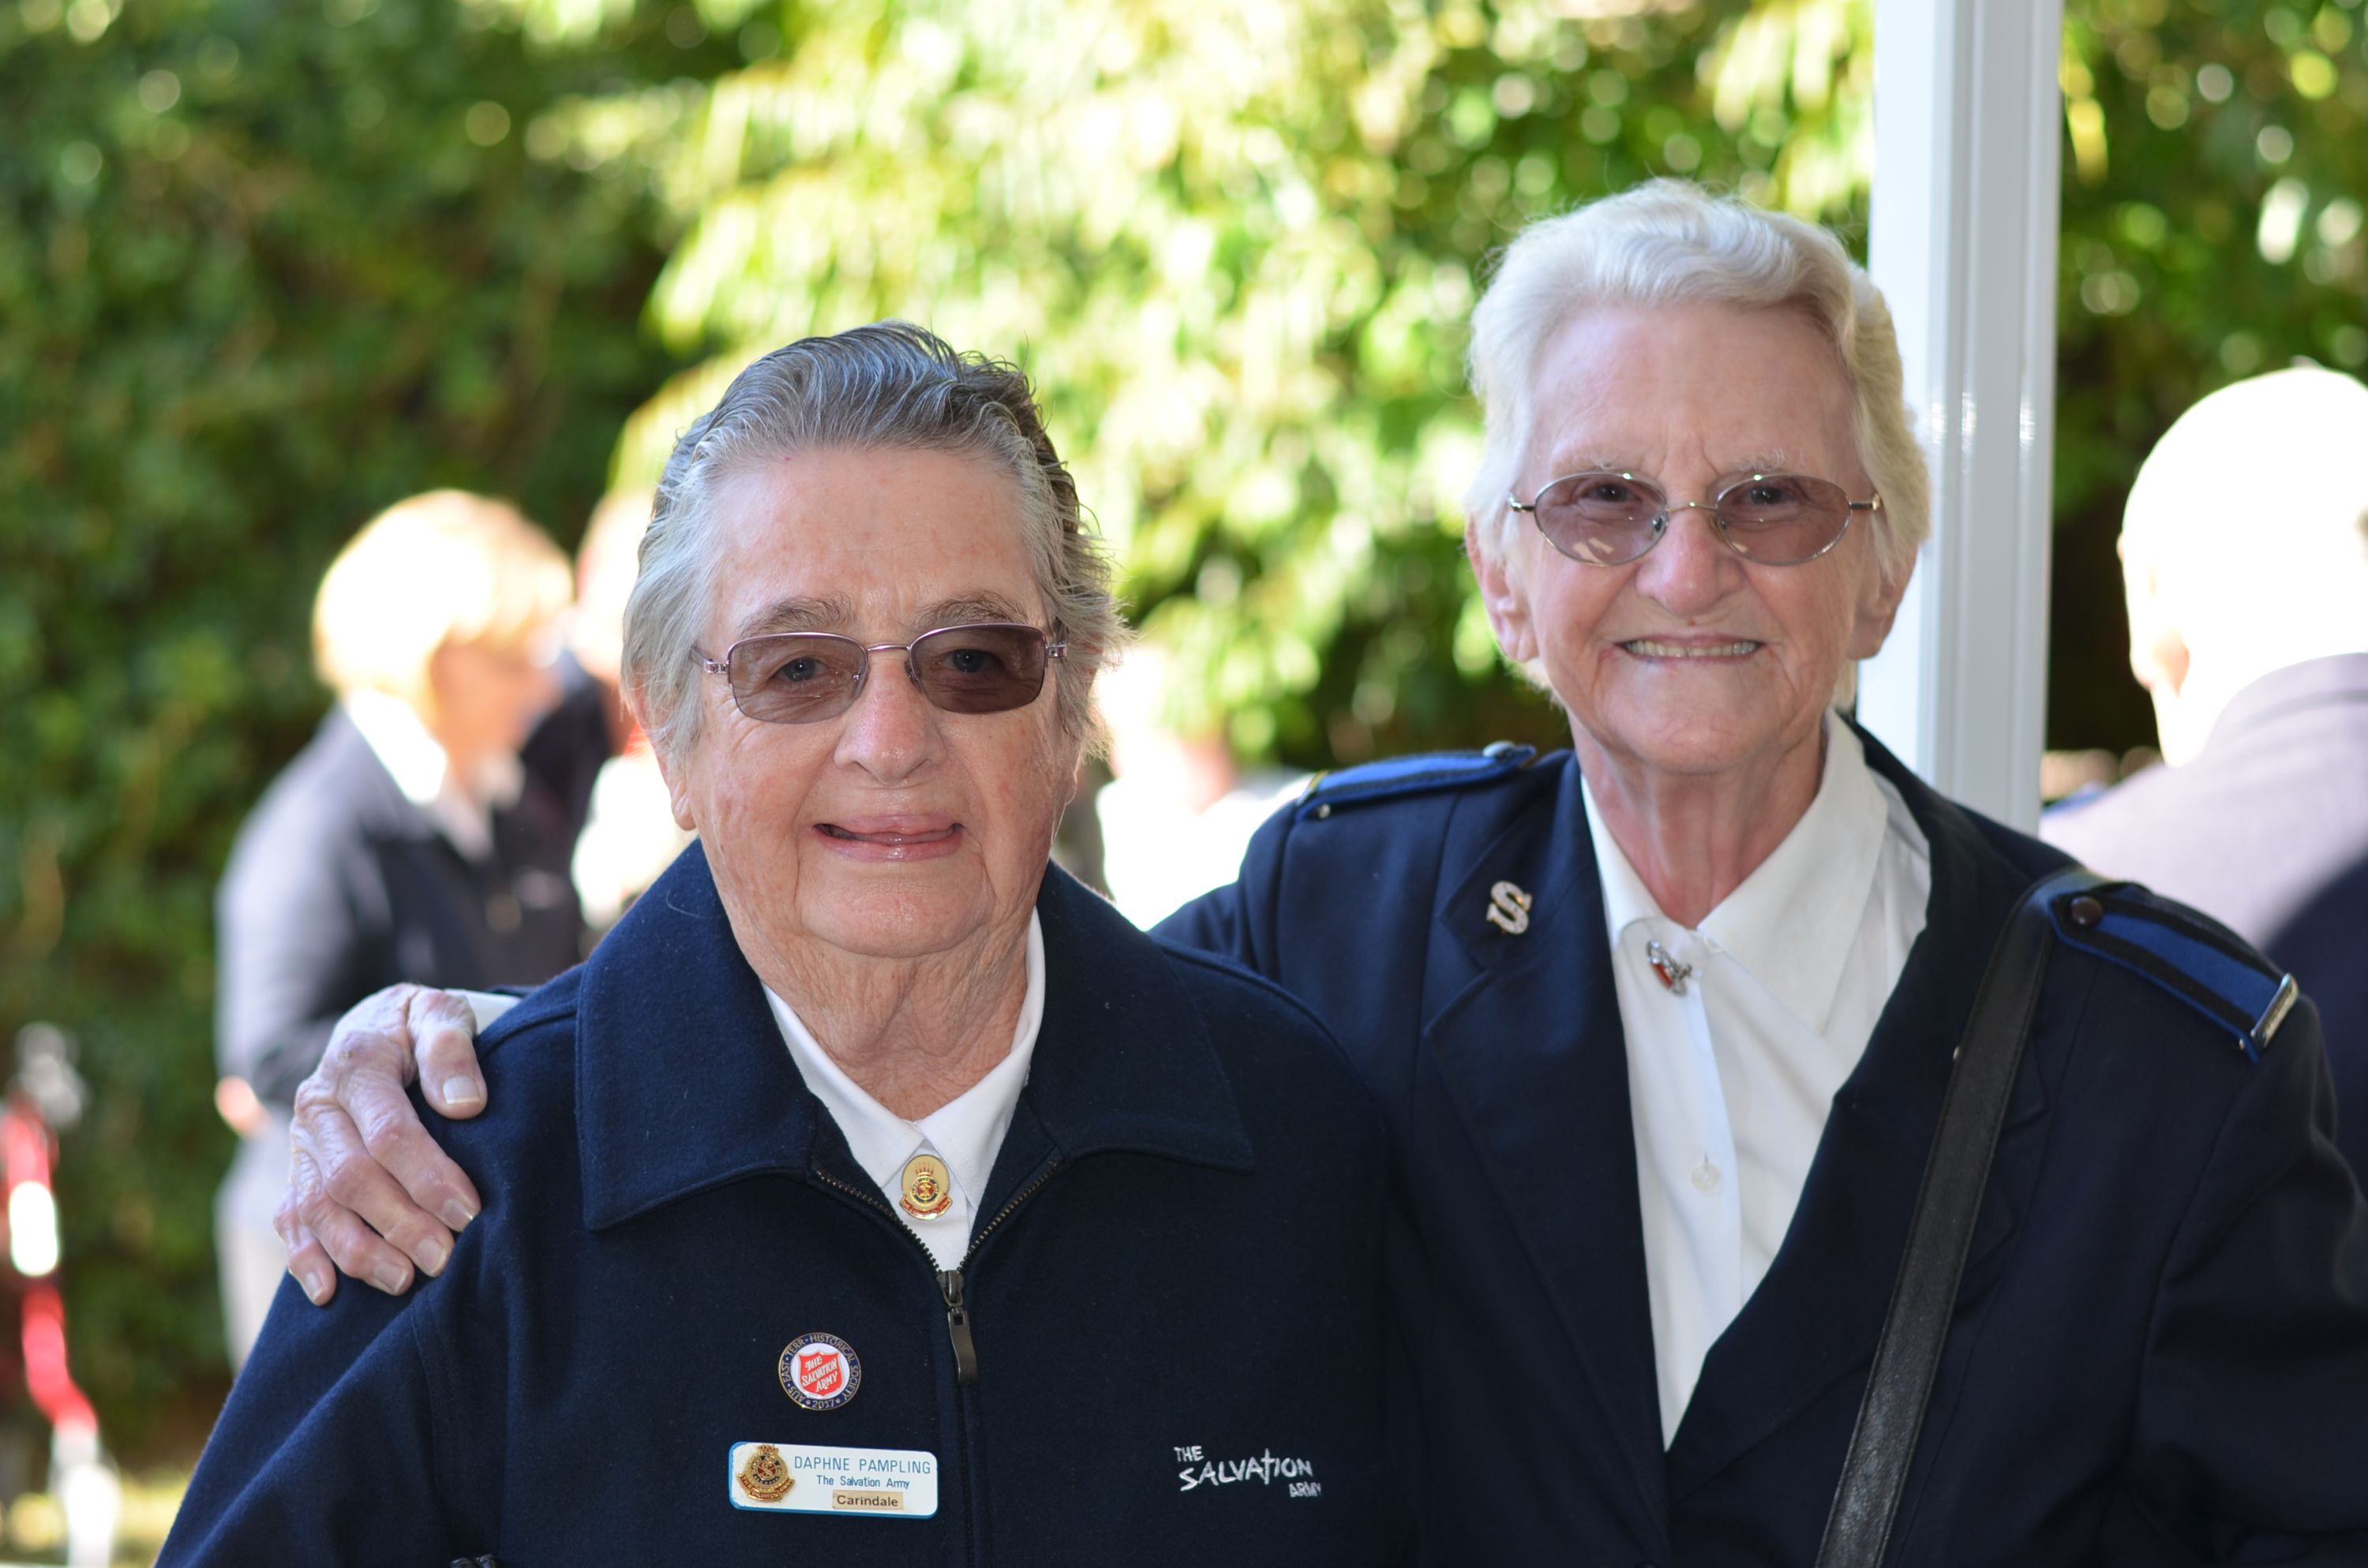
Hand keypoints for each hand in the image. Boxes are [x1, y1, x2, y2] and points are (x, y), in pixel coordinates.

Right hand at [278, 985, 489, 1305]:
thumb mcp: (439, 1013)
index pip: (389, 1132)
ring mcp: (302, 1142)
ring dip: (358, 1251)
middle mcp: (318, 1105)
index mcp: (356, 1063)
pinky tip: (328, 1293)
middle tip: (442, 1258)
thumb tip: (465, 1105)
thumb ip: (451, 1048)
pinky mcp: (297, 1170)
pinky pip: (291, 1218)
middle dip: (399, 1223)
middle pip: (351, 1178)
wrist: (375, 1027)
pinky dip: (305, 1258)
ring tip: (403, 1281)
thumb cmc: (420, 1027)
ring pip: (318, 1207)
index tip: (468, 1212)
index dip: (428, 1176)